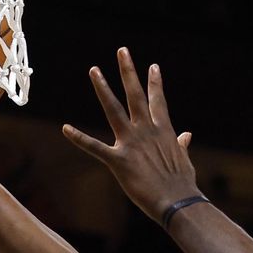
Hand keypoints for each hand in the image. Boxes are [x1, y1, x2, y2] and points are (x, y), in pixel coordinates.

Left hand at [62, 48, 199, 223]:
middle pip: (135, 95)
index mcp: (163, 131)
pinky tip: (65, 128)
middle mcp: (146, 131)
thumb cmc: (182, 184)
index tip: (153, 66)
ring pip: (114, 110)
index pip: (158, 101)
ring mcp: (131, 143)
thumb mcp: (183, 160)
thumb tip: (187, 135)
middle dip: (128, 72)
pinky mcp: (119, 160)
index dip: (155, 83)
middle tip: (122, 51)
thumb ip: (181, 145)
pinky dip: (79, 138)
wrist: (178, 201)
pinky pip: (95, 147)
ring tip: (94, 70)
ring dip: (103, 89)